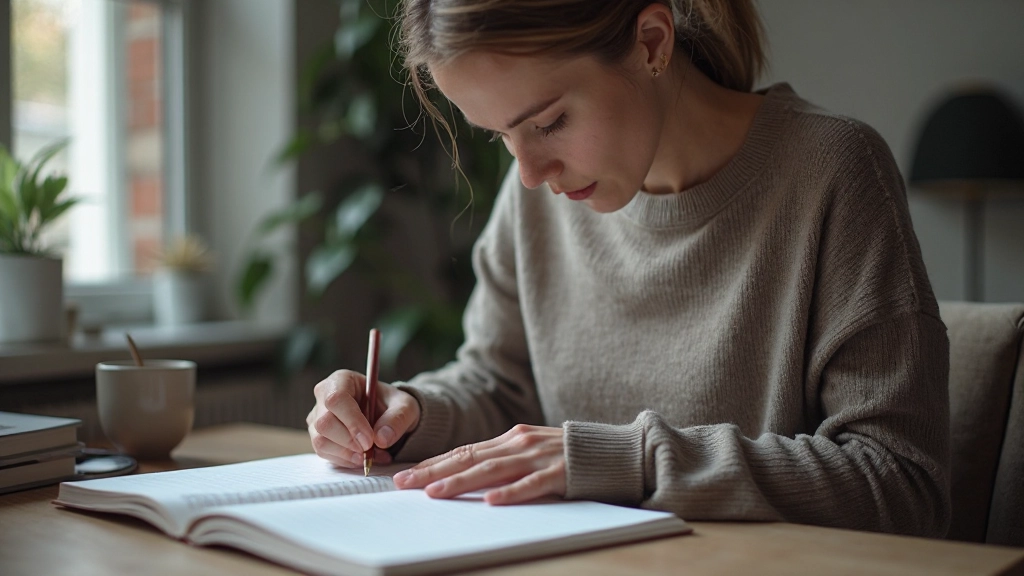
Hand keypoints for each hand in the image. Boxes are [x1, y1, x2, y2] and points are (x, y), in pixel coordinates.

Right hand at [306, 369, 420, 468]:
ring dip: (348, 454)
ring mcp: (317, 417)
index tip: (370, 441)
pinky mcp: (317, 436)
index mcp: (342, 379)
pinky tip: (362, 457)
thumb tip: (381, 439)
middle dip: (350, 442)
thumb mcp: (405, 407)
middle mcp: (324, 396)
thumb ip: (397, 419)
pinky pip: (324, 453)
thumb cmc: (392, 405)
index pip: (336, 399)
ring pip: (320, 441)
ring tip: (372, 455)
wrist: (386, 416)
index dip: (352, 422)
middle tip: (372, 451)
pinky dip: (345, 460)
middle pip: (325, 423)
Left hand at [392, 424, 564, 504]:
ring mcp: (539, 457)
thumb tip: (467, 475)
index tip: (406, 474)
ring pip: (493, 470)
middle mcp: (520, 443)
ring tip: (435, 493)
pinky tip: (492, 502)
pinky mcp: (559, 472)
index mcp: (511, 438)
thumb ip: (503, 460)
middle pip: (469, 458)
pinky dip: (511, 492)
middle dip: (434, 471)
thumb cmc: (568, 456)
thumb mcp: (530, 452)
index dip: (434, 462)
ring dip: (461, 482)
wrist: (612, 451)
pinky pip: (532, 484)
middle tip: (405, 483)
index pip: (464, 451)